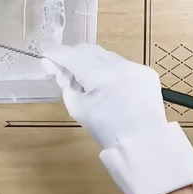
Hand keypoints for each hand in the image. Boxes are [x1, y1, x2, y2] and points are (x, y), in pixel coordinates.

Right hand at [42, 45, 192, 193]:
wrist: (142, 144)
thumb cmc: (105, 129)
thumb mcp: (76, 107)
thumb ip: (63, 81)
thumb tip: (51, 63)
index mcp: (98, 74)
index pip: (69, 54)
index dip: (54, 54)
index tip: (46, 57)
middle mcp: (118, 64)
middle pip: (87, 49)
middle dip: (73, 57)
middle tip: (65, 70)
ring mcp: (134, 66)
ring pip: (105, 55)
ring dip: (92, 62)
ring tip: (90, 81)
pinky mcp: (146, 72)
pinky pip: (121, 64)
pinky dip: (111, 70)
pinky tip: (111, 86)